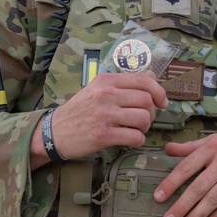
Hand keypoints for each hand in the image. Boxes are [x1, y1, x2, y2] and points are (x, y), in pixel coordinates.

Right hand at [47, 71, 167, 160]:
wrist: (53, 132)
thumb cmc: (79, 110)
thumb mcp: (97, 88)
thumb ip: (124, 82)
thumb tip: (152, 76)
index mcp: (106, 80)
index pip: (144, 79)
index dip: (159, 91)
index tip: (162, 102)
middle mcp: (106, 94)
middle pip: (147, 100)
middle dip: (152, 113)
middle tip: (143, 120)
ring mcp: (104, 114)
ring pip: (144, 118)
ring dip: (145, 127)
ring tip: (135, 129)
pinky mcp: (103, 135)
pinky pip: (136, 137)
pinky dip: (138, 140)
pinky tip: (130, 139)